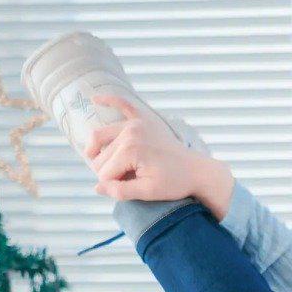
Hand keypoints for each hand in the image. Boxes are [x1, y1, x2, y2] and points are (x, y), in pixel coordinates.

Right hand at [85, 95, 233, 217]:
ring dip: (101, 153)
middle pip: (100, 156)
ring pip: (100, 137)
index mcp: (130, 150)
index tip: (129, 189)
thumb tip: (96, 188)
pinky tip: (94, 99)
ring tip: (112, 167)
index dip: (112, 185)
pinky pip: (123, 104)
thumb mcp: (148, 192)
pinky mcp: (143, 119)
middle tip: (128, 181)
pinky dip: (108, 101)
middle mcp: (129, 132)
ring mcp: (136, 123)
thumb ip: (121, 191)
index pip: (104, 173)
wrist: (197, 170)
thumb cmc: (175, 183)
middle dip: (109, 172)